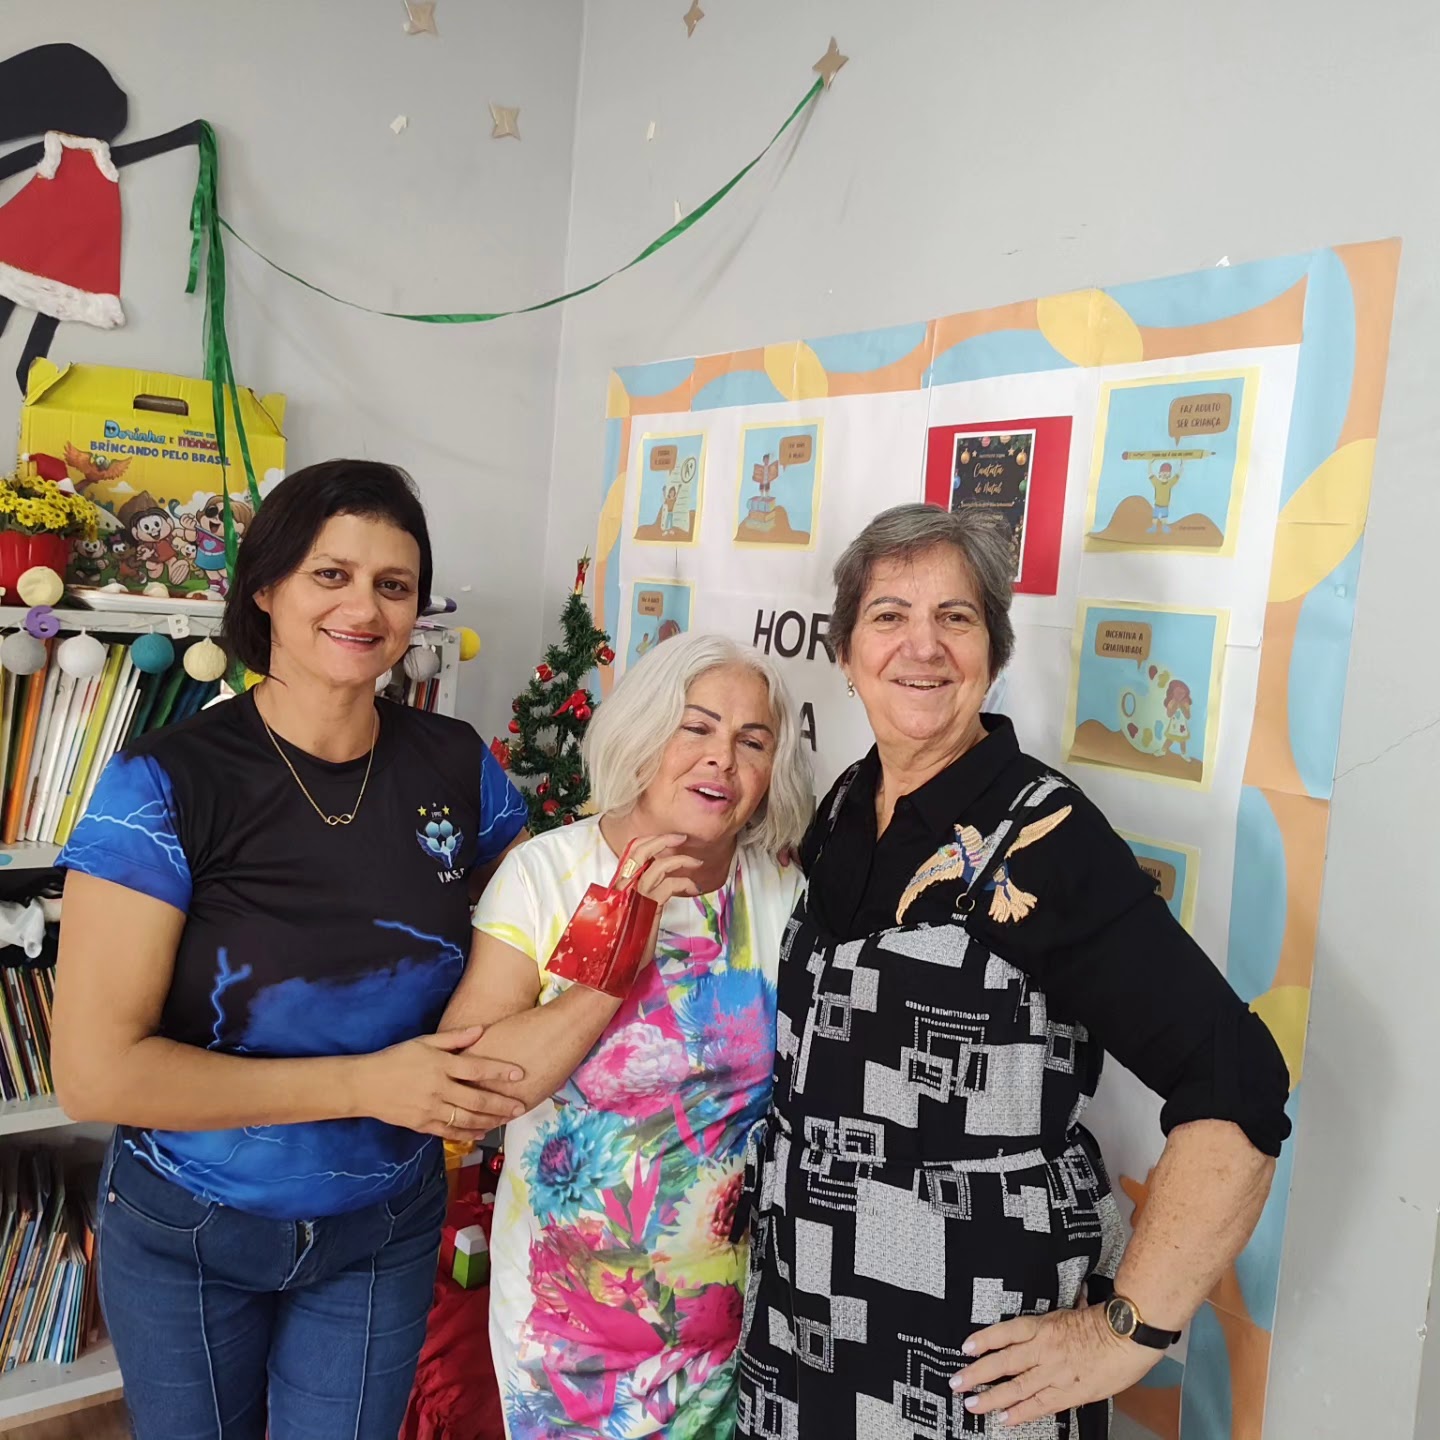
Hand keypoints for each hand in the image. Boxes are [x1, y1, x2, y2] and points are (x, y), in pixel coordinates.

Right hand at [353, 1025, 527, 1139]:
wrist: (364, 1085)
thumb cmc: (395, 1058)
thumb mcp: (423, 1042)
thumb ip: (454, 1038)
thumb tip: (481, 1029)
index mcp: (440, 1065)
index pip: (477, 1069)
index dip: (500, 1072)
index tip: (519, 1074)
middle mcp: (438, 1089)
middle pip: (477, 1099)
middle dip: (501, 1104)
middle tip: (520, 1106)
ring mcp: (430, 1109)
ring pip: (466, 1119)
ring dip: (489, 1120)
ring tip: (506, 1120)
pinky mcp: (422, 1125)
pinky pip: (450, 1132)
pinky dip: (467, 1133)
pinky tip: (481, 1132)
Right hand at [620, 833, 703, 966]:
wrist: (616, 965)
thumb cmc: (626, 941)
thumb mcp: (633, 911)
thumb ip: (641, 895)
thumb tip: (659, 881)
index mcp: (620, 885)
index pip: (631, 852)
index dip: (650, 840)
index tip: (669, 838)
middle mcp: (624, 887)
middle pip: (640, 851)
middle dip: (663, 839)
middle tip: (682, 837)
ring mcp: (634, 896)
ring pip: (658, 866)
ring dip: (681, 860)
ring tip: (696, 862)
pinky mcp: (647, 908)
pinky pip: (669, 886)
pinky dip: (685, 882)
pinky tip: (693, 887)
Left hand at [951, 1304, 1162, 1427]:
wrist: (1128, 1335)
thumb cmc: (1104, 1321)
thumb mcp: (1072, 1310)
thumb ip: (1055, 1319)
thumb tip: (1052, 1312)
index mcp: (1042, 1326)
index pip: (1005, 1332)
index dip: (983, 1340)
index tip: (965, 1347)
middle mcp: (1043, 1350)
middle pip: (1003, 1363)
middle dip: (977, 1374)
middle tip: (957, 1382)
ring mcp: (1054, 1373)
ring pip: (1016, 1387)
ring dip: (992, 1398)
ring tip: (973, 1404)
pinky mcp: (1069, 1392)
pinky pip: (1040, 1405)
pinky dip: (1022, 1413)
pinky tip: (1006, 1418)